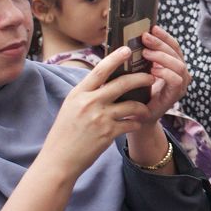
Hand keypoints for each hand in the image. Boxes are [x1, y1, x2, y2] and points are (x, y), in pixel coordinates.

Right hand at [41, 46, 155, 180]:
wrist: (59, 160)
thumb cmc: (64, 133)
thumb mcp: (71, 107)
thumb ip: (87, 94)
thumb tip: (105, 80)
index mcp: (78, 93)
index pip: (100, 70)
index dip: (115, 58)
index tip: (128, 49)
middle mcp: (89, 103)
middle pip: (122, 84)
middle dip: (141, 78)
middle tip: (151, 77)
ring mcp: (99, 118)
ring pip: (131, 105)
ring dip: (142, 107)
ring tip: (145, 109)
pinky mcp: (108, 134)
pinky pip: (131, 124)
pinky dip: (136, 123)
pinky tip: (136, 125)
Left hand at [139, 26, 191, 125]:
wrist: (136, 117)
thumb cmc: (136, 93)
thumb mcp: (138, 71)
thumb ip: (140, 57)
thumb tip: (130, 38)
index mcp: (172, 65)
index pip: (173, 46)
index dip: (165, 36)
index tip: (152, 27)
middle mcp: (180, 73)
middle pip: (177, 52)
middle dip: (161, 43)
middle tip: (145, 38)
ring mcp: (180, 85)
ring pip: (179, 65)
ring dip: (162, 57)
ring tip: (146, 53)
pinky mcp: (176, 95)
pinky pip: (176, 80)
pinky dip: (165, 73)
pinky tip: (153, 70)